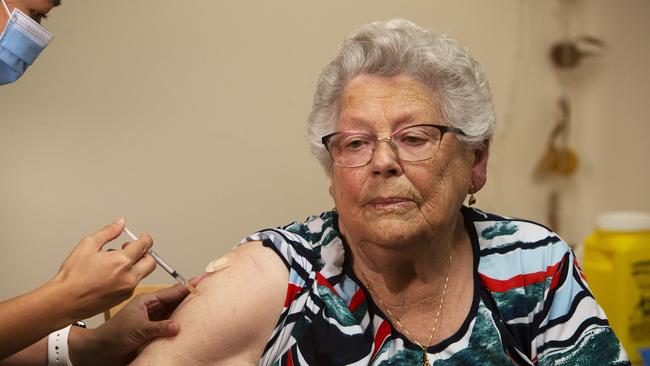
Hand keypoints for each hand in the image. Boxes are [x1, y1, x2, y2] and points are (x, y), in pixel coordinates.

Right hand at [48, 218, 155, 320]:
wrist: (64, 301)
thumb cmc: (73, 276)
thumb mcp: (88, 245)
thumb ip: (108, 232)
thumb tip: (120, 223)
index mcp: (122, 261)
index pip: (144, 245)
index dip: (146, 238)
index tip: (143, 237)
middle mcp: (129, 277)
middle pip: (151, 262)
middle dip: (145, 253)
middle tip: (133, 249)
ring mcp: (127, 289)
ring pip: (142, 273)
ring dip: (136, 265)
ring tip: (117, 262)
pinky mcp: (123, 298)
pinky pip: (133, 284)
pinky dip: (129, 276)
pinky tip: (112, 274)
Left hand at [69, 275, 206, 365]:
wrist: (101, 351)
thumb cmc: (112, 336)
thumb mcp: (137, 329)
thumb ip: (158, 327)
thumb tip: (177, 326)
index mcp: (146, 301)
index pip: (171, 291)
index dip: (187, 286)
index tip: (200, 280)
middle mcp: (151, 309)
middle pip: (175, 299)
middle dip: (190, 294)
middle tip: (206, 288)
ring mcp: (153, 319)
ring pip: (174, 311)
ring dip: (186, 308)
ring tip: (201, 303)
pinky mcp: (154, 331)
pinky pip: (171, 324)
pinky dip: (180, 321)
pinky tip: (189, 321)